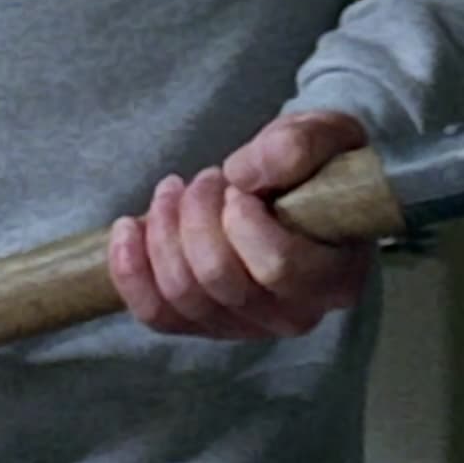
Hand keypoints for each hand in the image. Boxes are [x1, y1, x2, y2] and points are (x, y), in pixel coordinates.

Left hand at [107, 109, 377, 339]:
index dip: (242, 220)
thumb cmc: (315, 165)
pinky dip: (131, 269)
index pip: (278, 267)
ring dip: (163, 232)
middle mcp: (293, 316)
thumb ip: (299, 147)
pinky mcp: (204, 324)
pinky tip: (128, 227)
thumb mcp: (324, 136)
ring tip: (174, 190)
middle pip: (220, 280)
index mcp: (335, 279)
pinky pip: (156, 313)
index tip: (236, 184)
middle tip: (205, 178)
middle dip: (196, 216)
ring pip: (182, 295)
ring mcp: (245, 327)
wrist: (295, 185)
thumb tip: (244, 176)